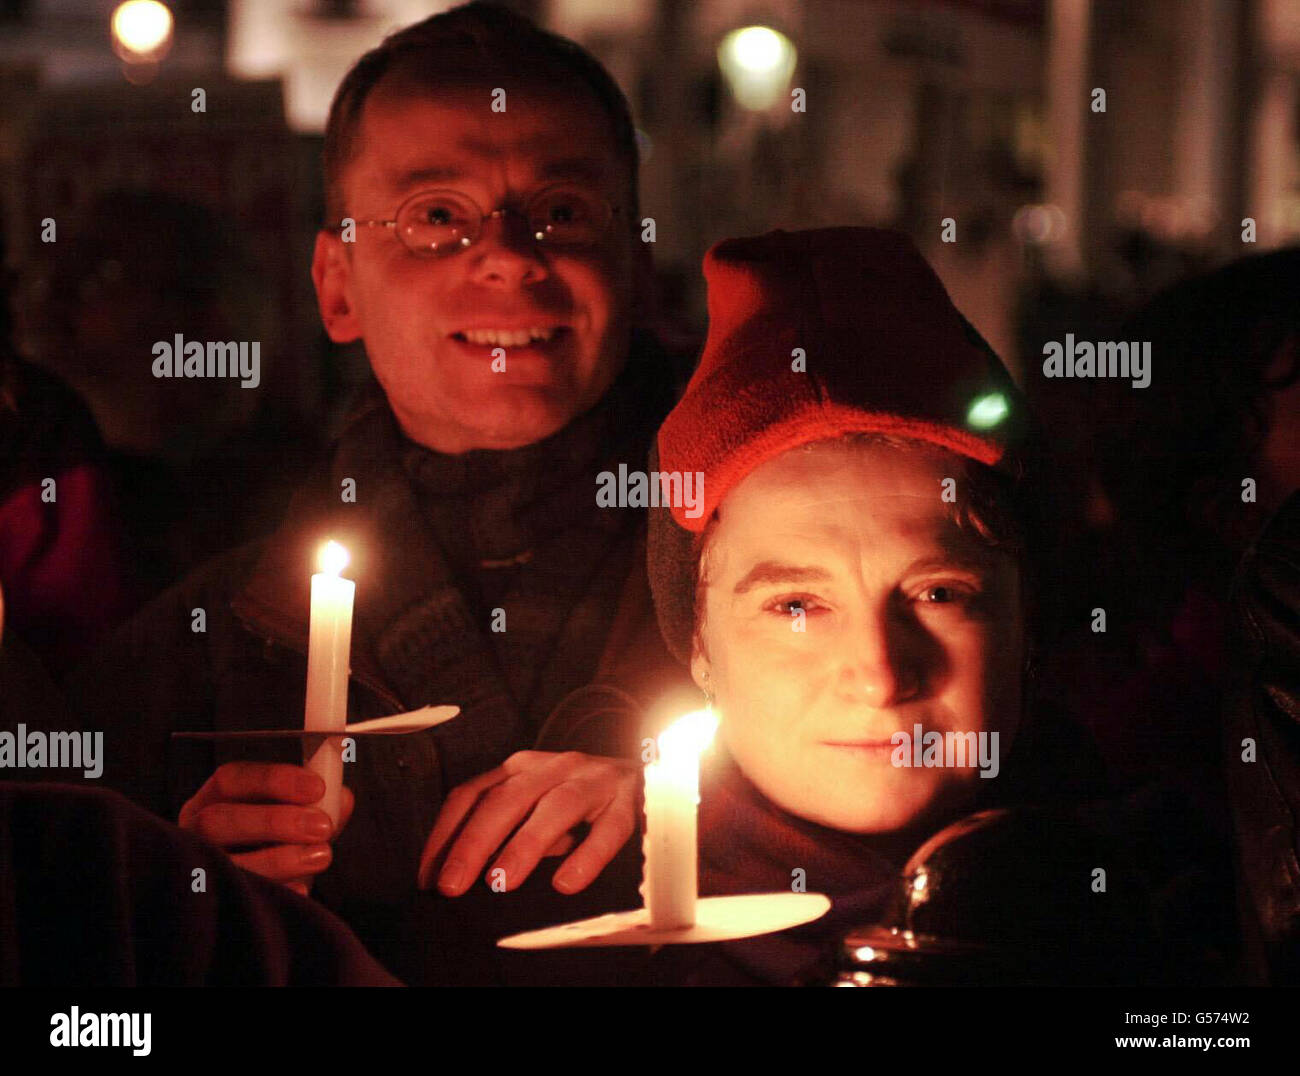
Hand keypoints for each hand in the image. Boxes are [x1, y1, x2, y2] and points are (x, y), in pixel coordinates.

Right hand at [179, 762, 354, 895]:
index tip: (317, 787)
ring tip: (320, 855)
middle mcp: (196, 833)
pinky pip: (238, 900)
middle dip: (275, 821)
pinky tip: (302, 888)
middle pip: (219, 819)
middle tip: (321, 826)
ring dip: (280, 858)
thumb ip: (320, 803)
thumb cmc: (276, 844)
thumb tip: (340, 799)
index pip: (231, 779)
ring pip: (227, 862)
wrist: (257, 895)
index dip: (274, 780)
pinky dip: (276, 891)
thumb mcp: (296, 817)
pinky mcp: (211, 903)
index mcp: (213, 800)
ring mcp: (200, 870)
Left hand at [418, 750, 637, 896]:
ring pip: (554, 807)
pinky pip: (609, 828)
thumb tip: (460, 873)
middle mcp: (553, 766)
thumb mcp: (535, 805)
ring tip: (501, 881)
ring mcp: (592, 780)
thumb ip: (504, 827)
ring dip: (524, 845)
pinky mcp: (628, 801)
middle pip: (506, 799)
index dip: (446, 835)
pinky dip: (587, 856)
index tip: (428, 877)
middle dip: (473, 843)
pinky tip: (567, 883)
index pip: (472, 794)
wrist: (649, 773)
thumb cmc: (579, 799)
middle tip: (452, 886)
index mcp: (521, 767)